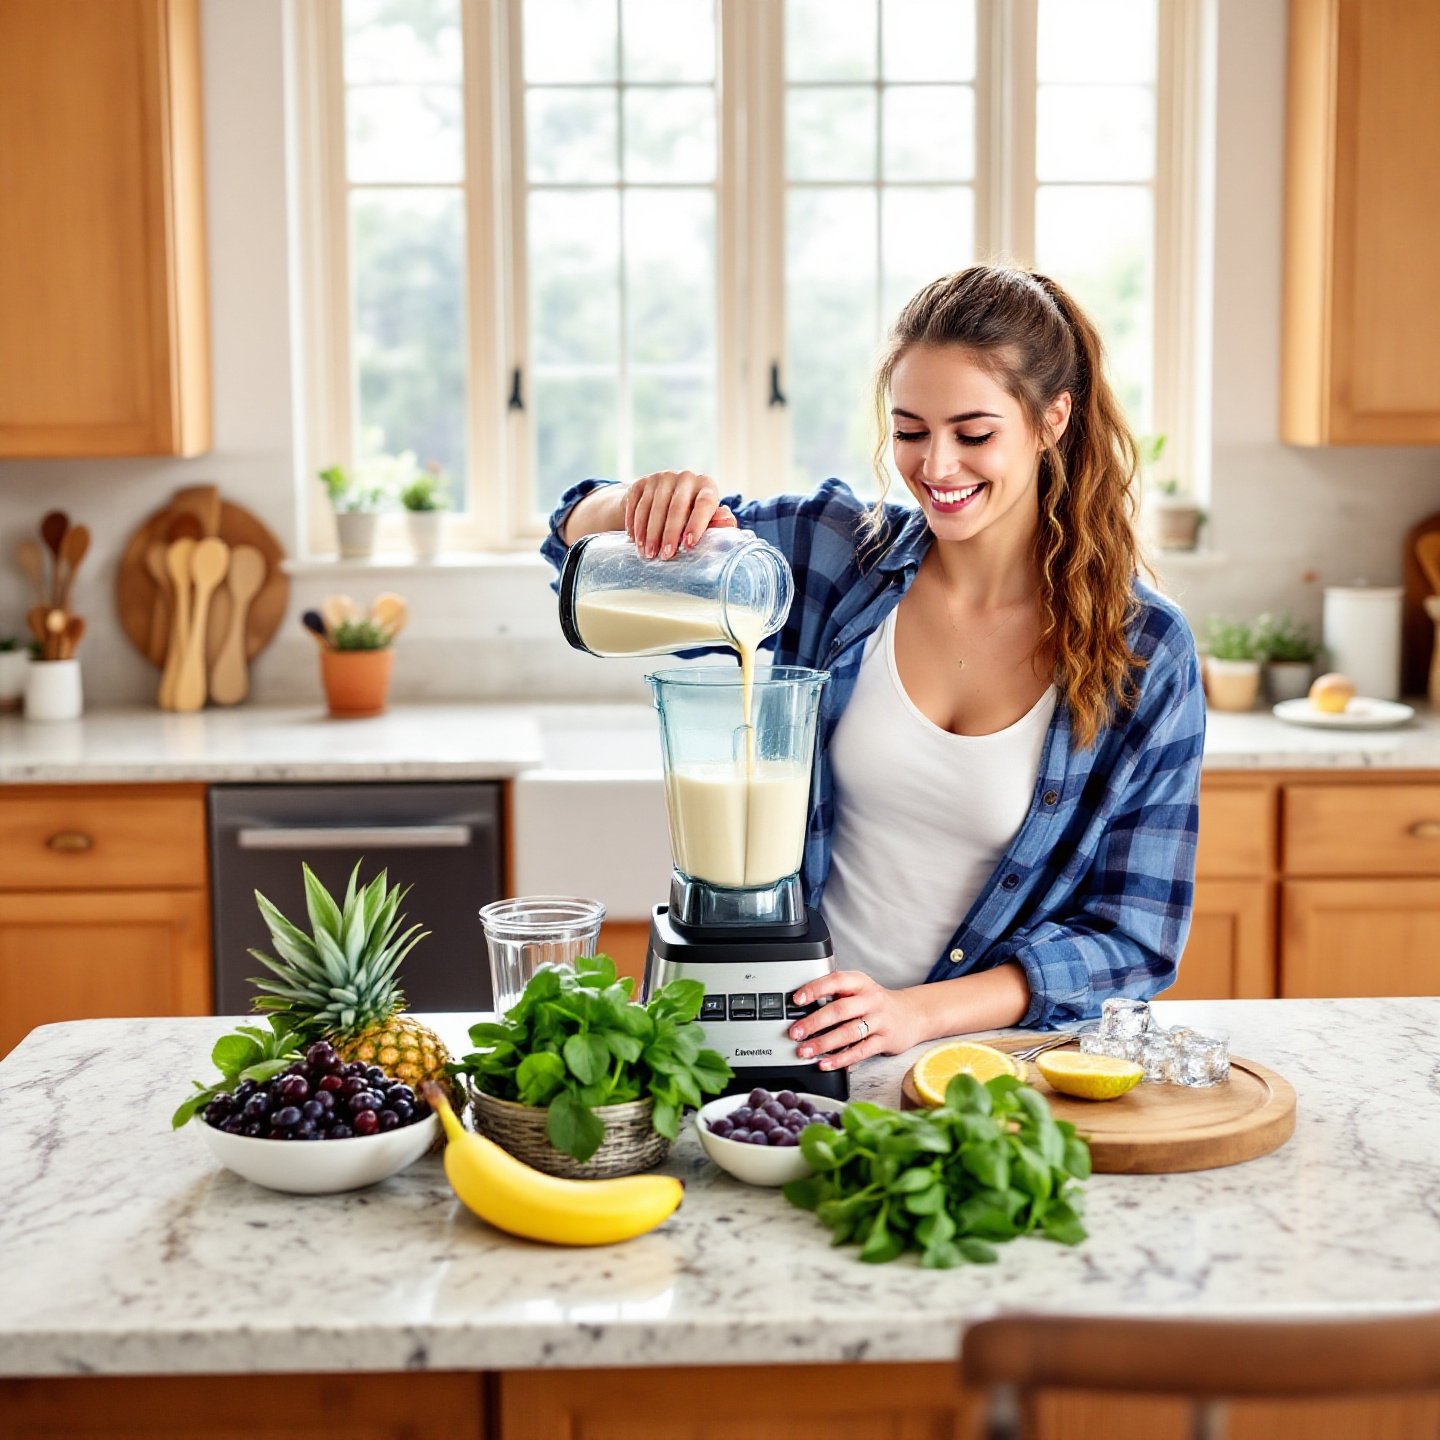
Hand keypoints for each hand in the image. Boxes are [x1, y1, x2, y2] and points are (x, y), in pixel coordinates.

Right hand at [625, 470, 732, 559]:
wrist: (662, 500)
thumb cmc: (692, 516)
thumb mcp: (708, 519)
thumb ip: (719, 522)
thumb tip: (726, 521)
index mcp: (706, 486)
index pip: (704, 504)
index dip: (697, 524)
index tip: (689, 545)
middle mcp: (685, 477)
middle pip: (676, 508)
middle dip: (669, 535)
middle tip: (665, 556)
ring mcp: (662, 477)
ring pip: (653, 508)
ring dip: (649, 534)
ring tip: (648, 553)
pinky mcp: (641, 482)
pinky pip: (635, 505)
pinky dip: (634, 524)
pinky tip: (634, 540)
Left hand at [788, 972, 932, 1070]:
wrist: (913, 1014)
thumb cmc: (876, 1003)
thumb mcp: (858, 990)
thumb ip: (835, 996)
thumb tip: (801, 1009)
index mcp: (860, 983)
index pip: (836, 981)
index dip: (815, 989)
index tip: (797, 999)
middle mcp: (871, 1000)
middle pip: (840, 1010)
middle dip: (814, 1022)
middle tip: (795, 1033)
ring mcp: (879, 1021)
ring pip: (849, 1033)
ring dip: (823, 1043)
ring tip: (805, 1051)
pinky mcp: (884, 1041)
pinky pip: (860, 1051)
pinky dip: (841, 1059)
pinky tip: (825, 1063)